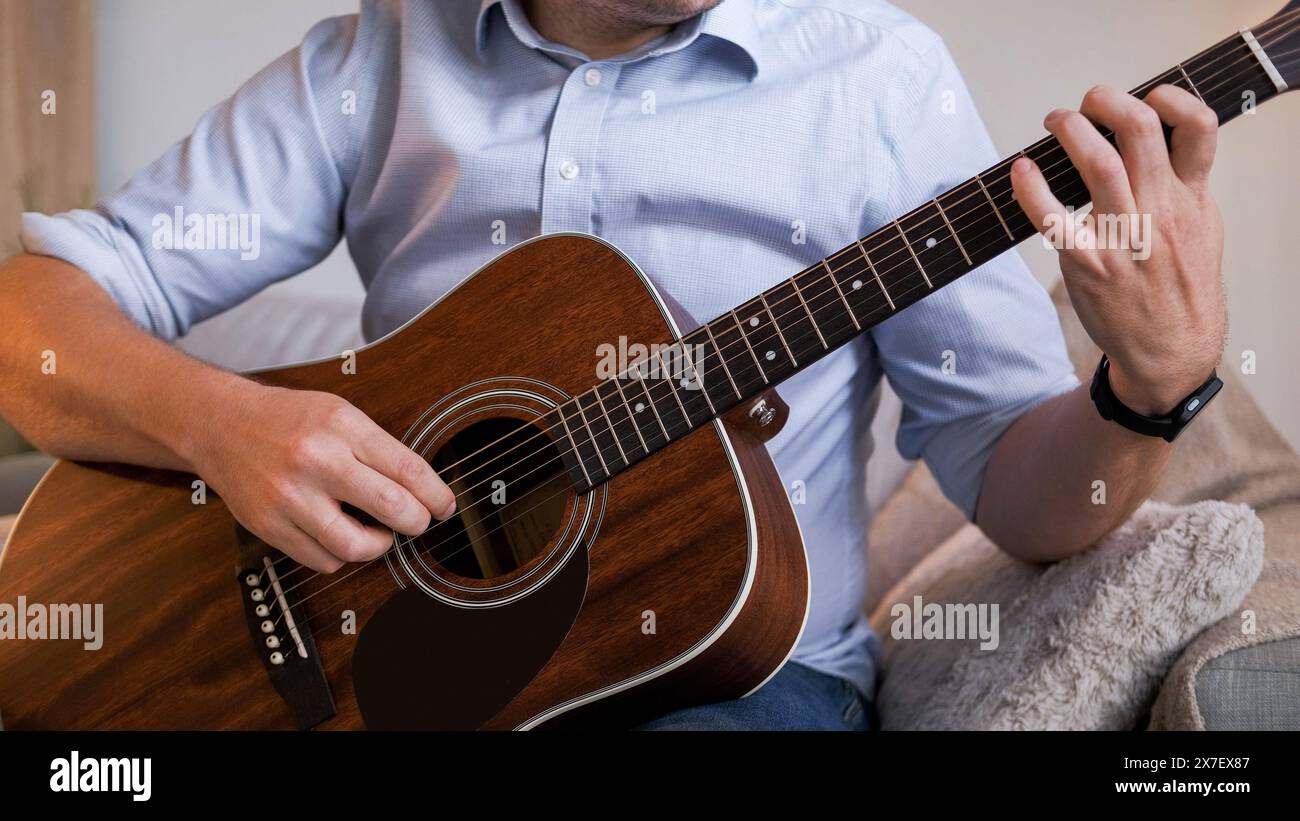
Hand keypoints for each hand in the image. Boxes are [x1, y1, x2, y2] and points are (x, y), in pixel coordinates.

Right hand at [188, 382, 455, 571]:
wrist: (220, 425)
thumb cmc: (287, 419)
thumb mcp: (339, 413)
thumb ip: (378, 448)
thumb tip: (423, 488)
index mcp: (341, 426)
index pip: (407, 469)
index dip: (436, 495)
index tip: (444, 506)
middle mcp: (316, 460)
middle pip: (391, 507)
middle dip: (416, 521)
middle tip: (418, 521)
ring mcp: (290, 496)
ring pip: (355, 545)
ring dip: (379, 545)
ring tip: (380, 534)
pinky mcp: (270, 525)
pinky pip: (322, 559)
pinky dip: (341, 555)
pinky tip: (342, 537)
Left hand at [1011, 84, 1225, 415]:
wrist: (1173, 349)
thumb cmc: (1181, 285)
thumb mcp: (1202, 227)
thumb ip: (1184, 183)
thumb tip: (1160, 138)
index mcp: (1191, 197)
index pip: (1198, 126)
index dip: (1171, 97)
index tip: (1146, 95)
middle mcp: (1160, 210)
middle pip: (1139, 130)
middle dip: (1106, 102)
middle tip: (1087, 102)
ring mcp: (1124, 236)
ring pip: (1098, 162)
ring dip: (1070, 129)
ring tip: (1056, 120)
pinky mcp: (1089, 263)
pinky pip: (1053, 216)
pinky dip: (1031, 187)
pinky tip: (1021, 170)